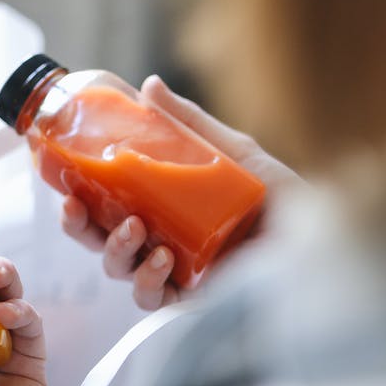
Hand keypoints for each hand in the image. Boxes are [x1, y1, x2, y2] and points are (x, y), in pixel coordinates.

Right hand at [61, 74, 299, 309]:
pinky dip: (149, 280)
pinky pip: (154, 298)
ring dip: (115, 250)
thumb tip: (148, 84)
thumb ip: (189, 122)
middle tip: (76, 209)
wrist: (321, 235)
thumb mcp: (233, 151)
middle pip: (102, 244)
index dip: (79, 203)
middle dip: (81, 229)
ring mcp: (175, 274)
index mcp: (161, 211)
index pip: (107, 210)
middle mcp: (161, 244)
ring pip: (120, 272)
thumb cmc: (279, 195)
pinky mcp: (193, 300)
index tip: (64, 187)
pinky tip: (161, 260)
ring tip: (135, 228)